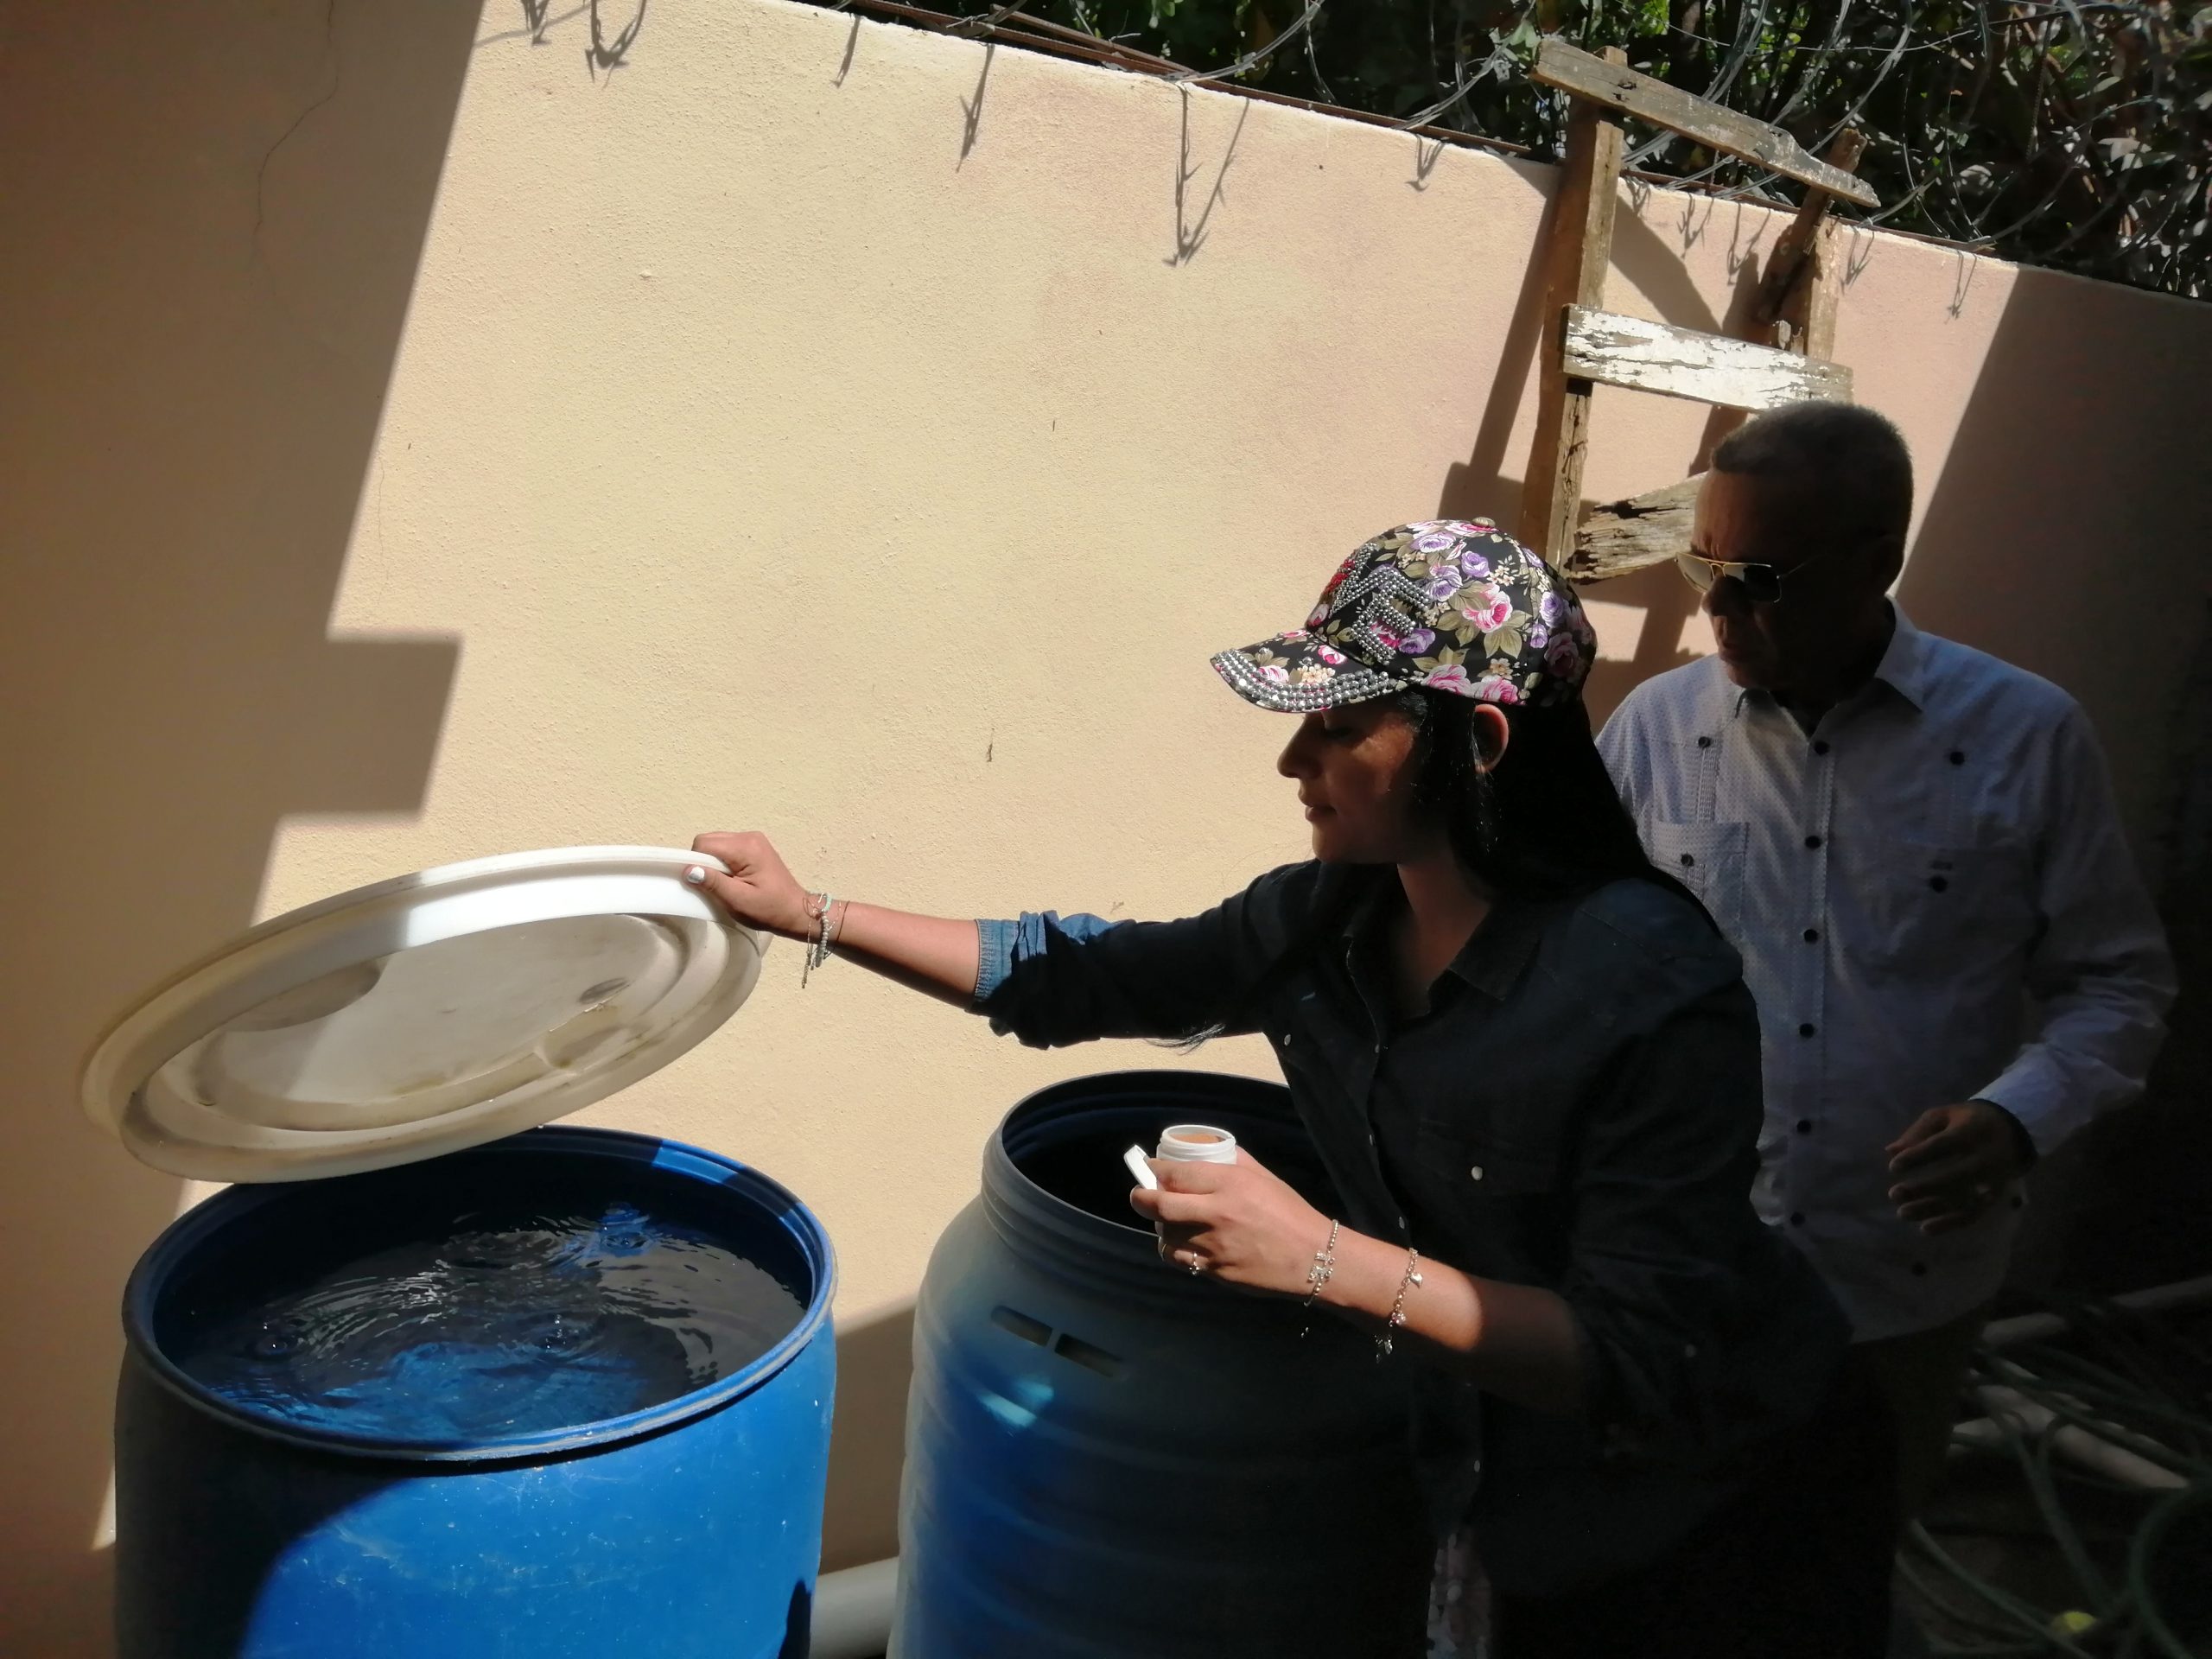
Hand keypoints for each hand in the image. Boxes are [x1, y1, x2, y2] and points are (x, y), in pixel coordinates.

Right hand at [687, 831, 812, 939]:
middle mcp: (748, 837)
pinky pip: (727, 848)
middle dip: (704, 861)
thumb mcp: (738, 900)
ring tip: (725, 883)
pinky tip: (732, 878)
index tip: (700, 883)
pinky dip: (723, 862)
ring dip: (713, 862)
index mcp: (746, 847)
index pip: (704, 844)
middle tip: (713, 885)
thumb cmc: (768, 909)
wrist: (796, 911)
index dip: (696, 862)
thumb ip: (713, 883)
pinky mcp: (754, 846)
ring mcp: (753, 840)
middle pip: (710, 840)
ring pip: (717, 843)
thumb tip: (688, 870)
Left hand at [1127, 1151, 1331, 1296]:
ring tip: (1165, 1221)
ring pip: (1164, 1237)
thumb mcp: (1263, 1176)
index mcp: (1230, 1184)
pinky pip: (1181, 1260)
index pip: (1176, 1174)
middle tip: (1140, 1195)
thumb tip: (1203, 1151)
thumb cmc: (1289, 1212)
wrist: (1313, 1257)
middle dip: (1141, 1198)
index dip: (1154, 1170)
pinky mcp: (1215, 1272)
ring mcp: (1214, 1246)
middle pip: (1159, 1206)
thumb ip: (1232, 1161)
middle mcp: (1216, 1213)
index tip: (1149, 1169)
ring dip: (1159, 1227)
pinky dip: (1174, 1250)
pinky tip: (1181, 1243)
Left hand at [1886, 1102, 2030, 1235]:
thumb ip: (1918, 1132)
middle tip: (1894, 1194)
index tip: (1893, 1167)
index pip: (1943, 1145)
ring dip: (1933, 1209)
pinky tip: (1926, 1228)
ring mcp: (1993, 1179)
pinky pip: (1974, 1213)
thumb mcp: (1943, 1116)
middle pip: (1955, 1176)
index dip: (1918, 1157)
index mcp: (1970, 1132)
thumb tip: (1891, 1151)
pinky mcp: (1996, 1195)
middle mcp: (1985, 1157)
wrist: (2012, 1131)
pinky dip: (1950, 1223)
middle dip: (1923, 1188)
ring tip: (1903, 1213)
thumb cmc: (1968, 1121)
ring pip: (1964, 1200)